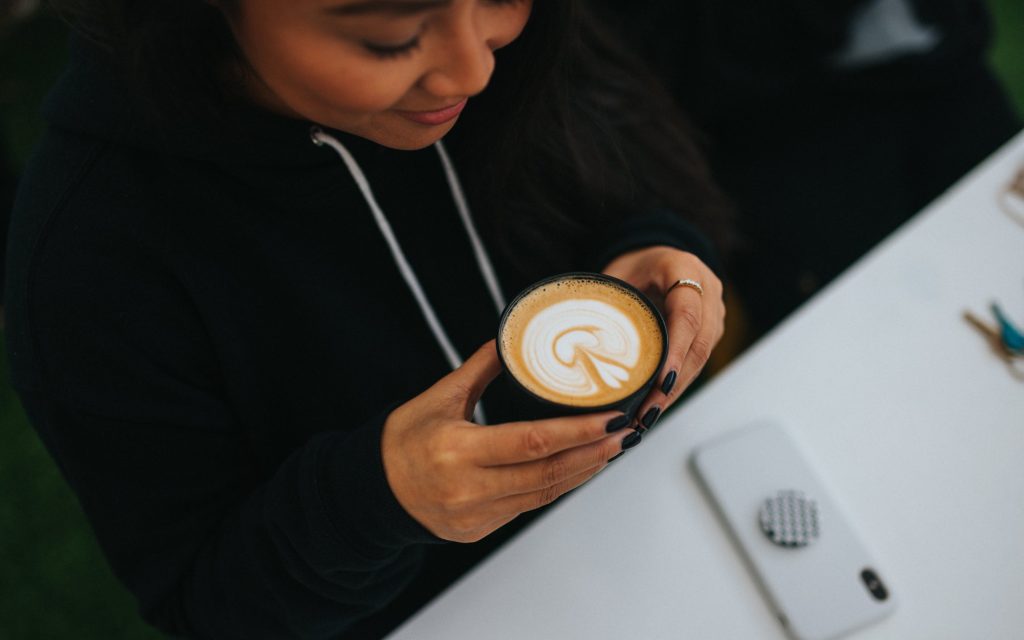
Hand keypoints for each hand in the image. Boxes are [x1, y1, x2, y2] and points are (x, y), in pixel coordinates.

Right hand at [381, 341, 633, 542]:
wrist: (373, 491)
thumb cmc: (402, 439)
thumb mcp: (438, 396)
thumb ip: (479, 367)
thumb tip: (510, 336)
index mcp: (458, 450)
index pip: (533, 442)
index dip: (578, 431)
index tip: (611, 418)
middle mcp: (469, 488)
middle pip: (548, 472)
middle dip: (594, 452)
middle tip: (626, 432)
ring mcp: (475, 514)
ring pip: (544, 493)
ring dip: (583, 471)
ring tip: (612, 448)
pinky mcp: (479, 529)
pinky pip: (528, 506)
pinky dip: (557, 485)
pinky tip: (578, 468)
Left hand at [602, 246, 724, 428]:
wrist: (658, 258)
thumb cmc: (633, 266)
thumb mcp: (616, 275)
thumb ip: (604, 301)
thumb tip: (576, 339)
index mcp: (685, 268)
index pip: (687, 314)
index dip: (676, 351)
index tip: (660, 383)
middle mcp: (708, 290)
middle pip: (699, 344)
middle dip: (674, 383)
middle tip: (648, 411)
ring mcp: (714, 311)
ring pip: (701, 357)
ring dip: (676, 390)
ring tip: (649, 416)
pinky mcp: (711, 330)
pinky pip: (698, 360)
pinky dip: (677, 384)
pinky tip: (657, 404)